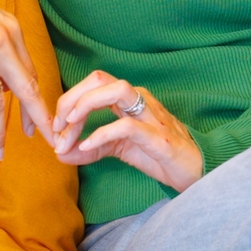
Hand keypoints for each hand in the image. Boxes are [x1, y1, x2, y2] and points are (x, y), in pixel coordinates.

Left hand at [50, 71, 204, 191]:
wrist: (196, 171)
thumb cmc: (160, 155)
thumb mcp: (120, 150)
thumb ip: (92, 149)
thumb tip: (60, 152)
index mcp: (129, 99)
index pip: (92, 84)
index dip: (67, 101)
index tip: (55, 129)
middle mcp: (139, 99)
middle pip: (99, 79)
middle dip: (71, 98)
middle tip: (57, 127)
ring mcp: (151, 115)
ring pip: (116, 90)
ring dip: (85, 107)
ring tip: (69, 130)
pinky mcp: (159, 137)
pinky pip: (127, 126)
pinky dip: (102, 133)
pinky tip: (87, 145)